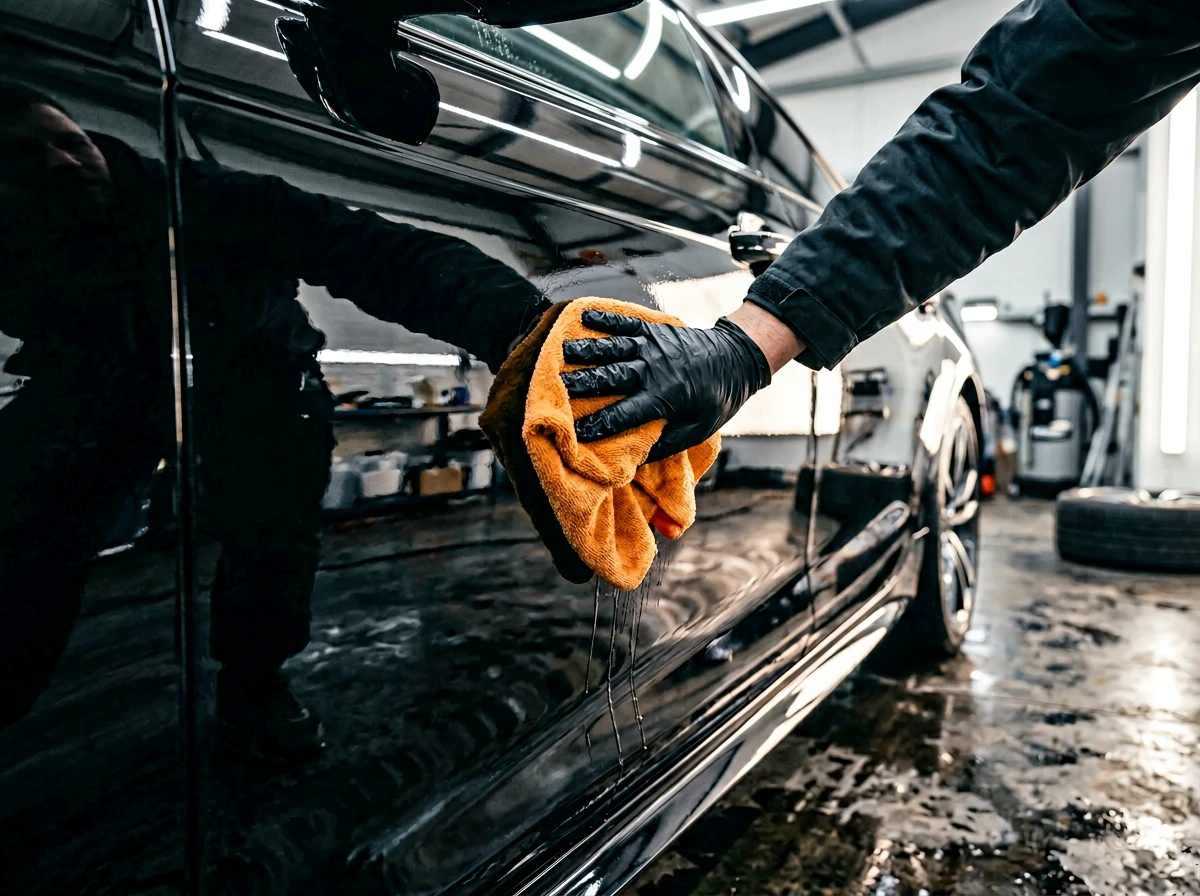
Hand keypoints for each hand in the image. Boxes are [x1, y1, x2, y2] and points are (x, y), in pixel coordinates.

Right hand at [562, 310, 771, 461]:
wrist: (737, 359)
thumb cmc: (716, 401)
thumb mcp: (697, 431)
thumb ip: (664, 444)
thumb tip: (632, 460)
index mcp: (665, 397)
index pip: (624, 415)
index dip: (599, 424)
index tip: (575, 433)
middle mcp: (655, 370)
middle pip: (613, 377)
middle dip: (583, 383)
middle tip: (557, 387)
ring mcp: (654, 346)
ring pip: (614, 348)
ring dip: (587, 350)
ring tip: (561, 352)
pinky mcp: (654, 330)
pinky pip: (626, 323)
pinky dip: (605, 320)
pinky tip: (584, 317)